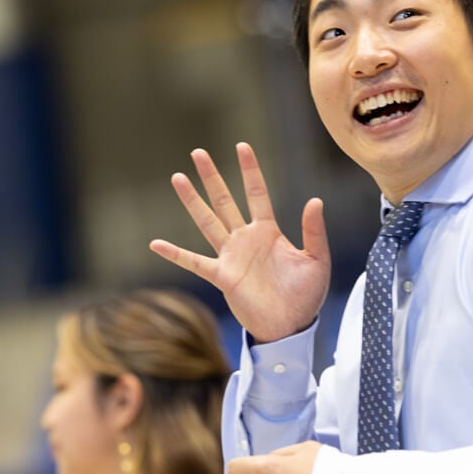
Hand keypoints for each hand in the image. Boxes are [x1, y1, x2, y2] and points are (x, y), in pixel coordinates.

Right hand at [149, 143, 330, 342]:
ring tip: (178, 178)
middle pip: (225, 200)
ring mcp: (231, 256)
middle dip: (212, 177)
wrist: (290, 327)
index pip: (257, 193)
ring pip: (207, 221)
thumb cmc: (306, 295)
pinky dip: (175, 253)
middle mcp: (246, 239)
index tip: (242, 146)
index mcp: (269, 231)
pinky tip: (155, 243)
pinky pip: (194, 262)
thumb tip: (315, 200)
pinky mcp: (222, 276)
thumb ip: (314, 231)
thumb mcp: (317, 260)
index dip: (250, 170)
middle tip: (198, 152)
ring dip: (192, 201)